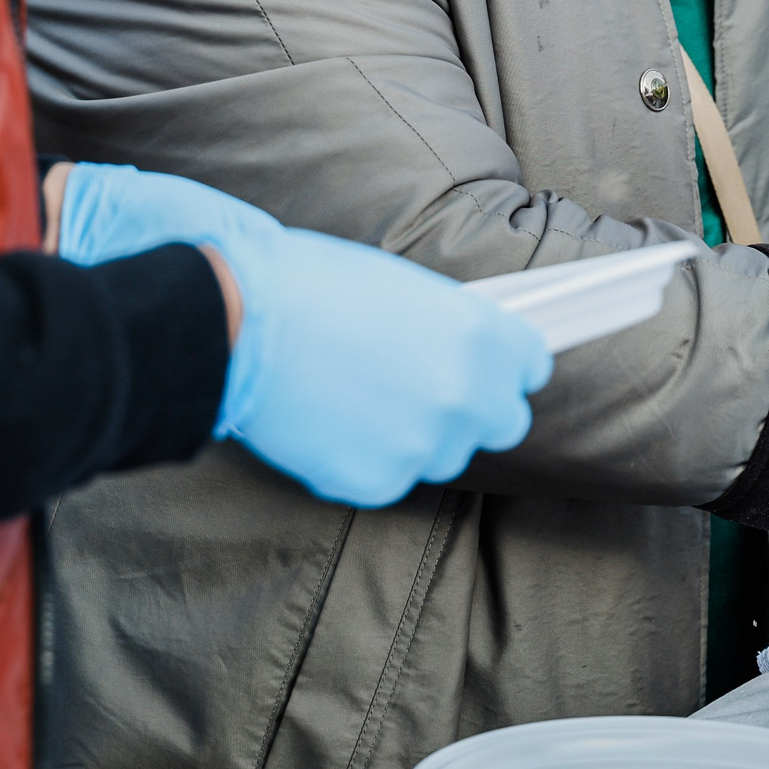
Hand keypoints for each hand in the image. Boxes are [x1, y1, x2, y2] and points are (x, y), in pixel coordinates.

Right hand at [45, 160, 551, 505]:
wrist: (237, 324)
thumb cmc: (312, 286)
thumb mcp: (402, 287)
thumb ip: (450, 326)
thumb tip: (466, 349)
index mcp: (481, 335)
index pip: (530, 367)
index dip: (503, 364)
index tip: (484, 364)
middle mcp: (465, 395)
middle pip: (501, 421)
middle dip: (468, 406)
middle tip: (416, 384)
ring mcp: (424, 445)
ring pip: (442, 453)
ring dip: (416, 433)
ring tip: (358, 396)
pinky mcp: (378, 482)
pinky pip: (390, 477)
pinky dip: (366, 458)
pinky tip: (330, 420)